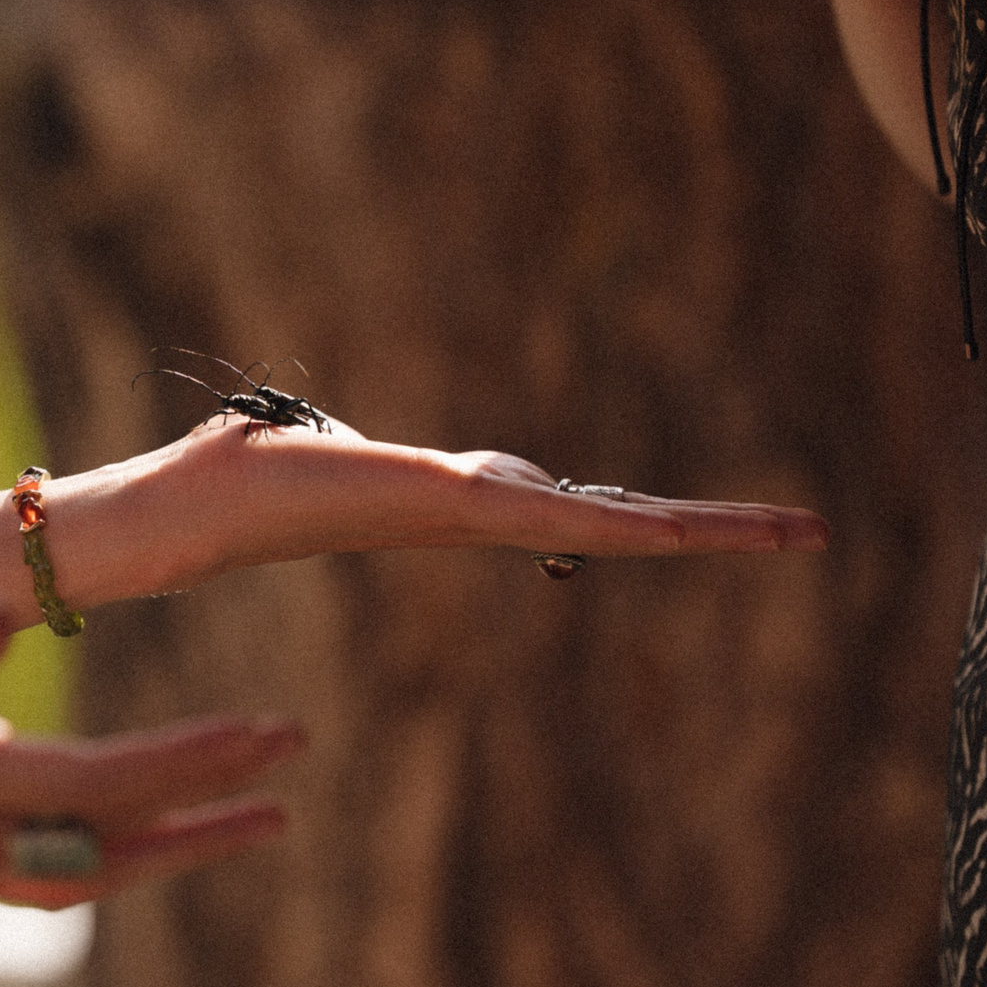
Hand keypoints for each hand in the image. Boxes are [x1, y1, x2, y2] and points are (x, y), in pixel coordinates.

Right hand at [0, 587, 300, 906]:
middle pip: (109, 835)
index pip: (92, 784)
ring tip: (263, 814)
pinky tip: (160, 839)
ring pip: (89, 875)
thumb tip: (0, 623)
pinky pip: (50, 881)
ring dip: (179, 848)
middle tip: (289, 748)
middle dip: (207, 798)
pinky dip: (120, 865)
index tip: (264, 728)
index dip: (185, 764)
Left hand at [167, 410, 828, 571]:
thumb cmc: (237, 483)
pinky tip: (674, 532)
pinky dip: (615, 524)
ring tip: (784, 533)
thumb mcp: (332, 456)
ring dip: (694, 529)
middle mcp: (471, 515)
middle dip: (706, 529)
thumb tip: (362, 453)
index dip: (648, 519)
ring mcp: (462, 514)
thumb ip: (367, 459)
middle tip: (801, 533)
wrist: (186, 507)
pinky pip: (541, 512)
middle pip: (610, 523)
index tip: (717, 525)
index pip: (573, 512)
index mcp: (456, 506)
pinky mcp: (435, 503)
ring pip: (599, 525)